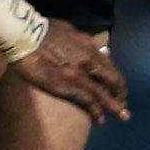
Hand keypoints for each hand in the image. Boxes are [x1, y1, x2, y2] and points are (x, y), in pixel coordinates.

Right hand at [10, 25, 129, 123]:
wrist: (24, 36)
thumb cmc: (43, 30)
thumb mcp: (70, 31)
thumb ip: (86, 42)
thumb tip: (101, 50)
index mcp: (89, 47)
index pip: (110, 67)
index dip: (117, 79)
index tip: (119, 88)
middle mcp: (88, 62)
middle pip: (112, 81)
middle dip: (120, 94)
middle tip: (124, 105)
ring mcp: (78, 76)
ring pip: (103, 94)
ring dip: (114, 106)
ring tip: (122, 116)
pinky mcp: (66, 87)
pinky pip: (87, 102)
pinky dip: (96, 112)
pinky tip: (100, 120)